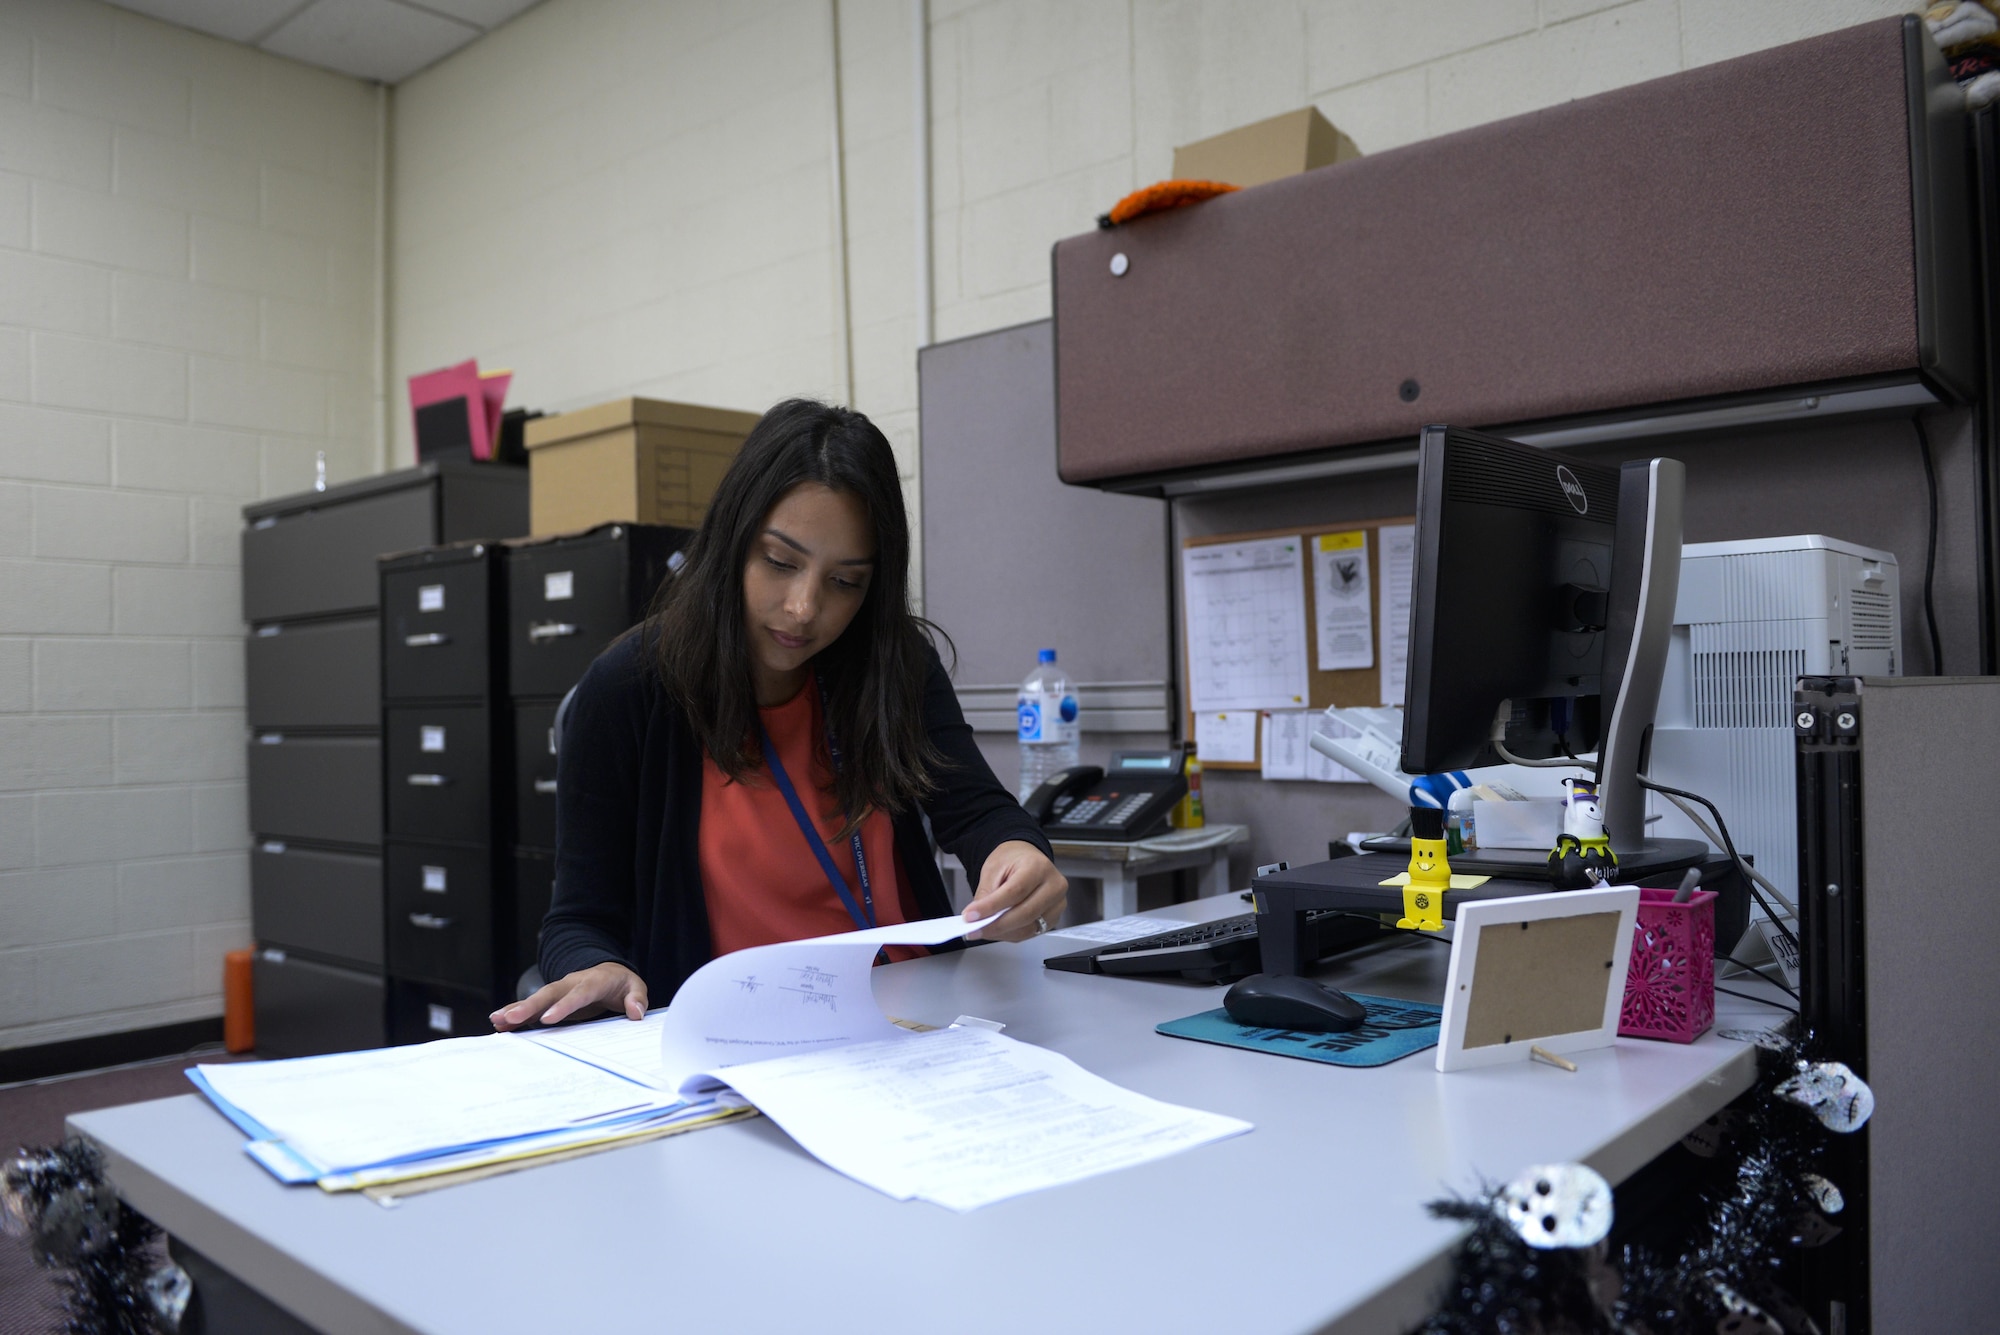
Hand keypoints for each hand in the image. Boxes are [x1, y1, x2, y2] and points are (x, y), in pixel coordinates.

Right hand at [490, 962, 647, 1030]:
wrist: (608, 972)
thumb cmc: (621, 983)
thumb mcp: (635, 987)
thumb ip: (637, 998)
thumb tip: (636, 1013)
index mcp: (594, 981)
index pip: (578, 994)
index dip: (563, 1006)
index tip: (548, 1019)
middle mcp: (571, 983)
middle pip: (549, 994)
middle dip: (529, 1006)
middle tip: (510, 1018)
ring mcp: (559, 990)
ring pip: (536, 999)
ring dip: (516, 1009)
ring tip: (497, 1020)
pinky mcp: (552, 1000)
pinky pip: (533, 1007)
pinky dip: (516, 1014)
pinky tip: (500, 1023)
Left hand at [963, 840, 1067, 941]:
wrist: (1027, 859)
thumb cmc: (1013, 861)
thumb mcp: (994, 869)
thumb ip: (986, 895)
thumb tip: (976, 919)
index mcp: (1039, 866)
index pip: (1016, 891)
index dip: (992, 906)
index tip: (971, 915)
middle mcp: (1054, 886)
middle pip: (1025, 913)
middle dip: (995, 925)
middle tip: (973, 929)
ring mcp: (1057, 904)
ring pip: (1028, 927)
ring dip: (1002, 932)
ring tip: (982, 930)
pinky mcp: (1053, 918)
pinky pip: (1030, 933)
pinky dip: (1010, 934)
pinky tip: (996, 930)